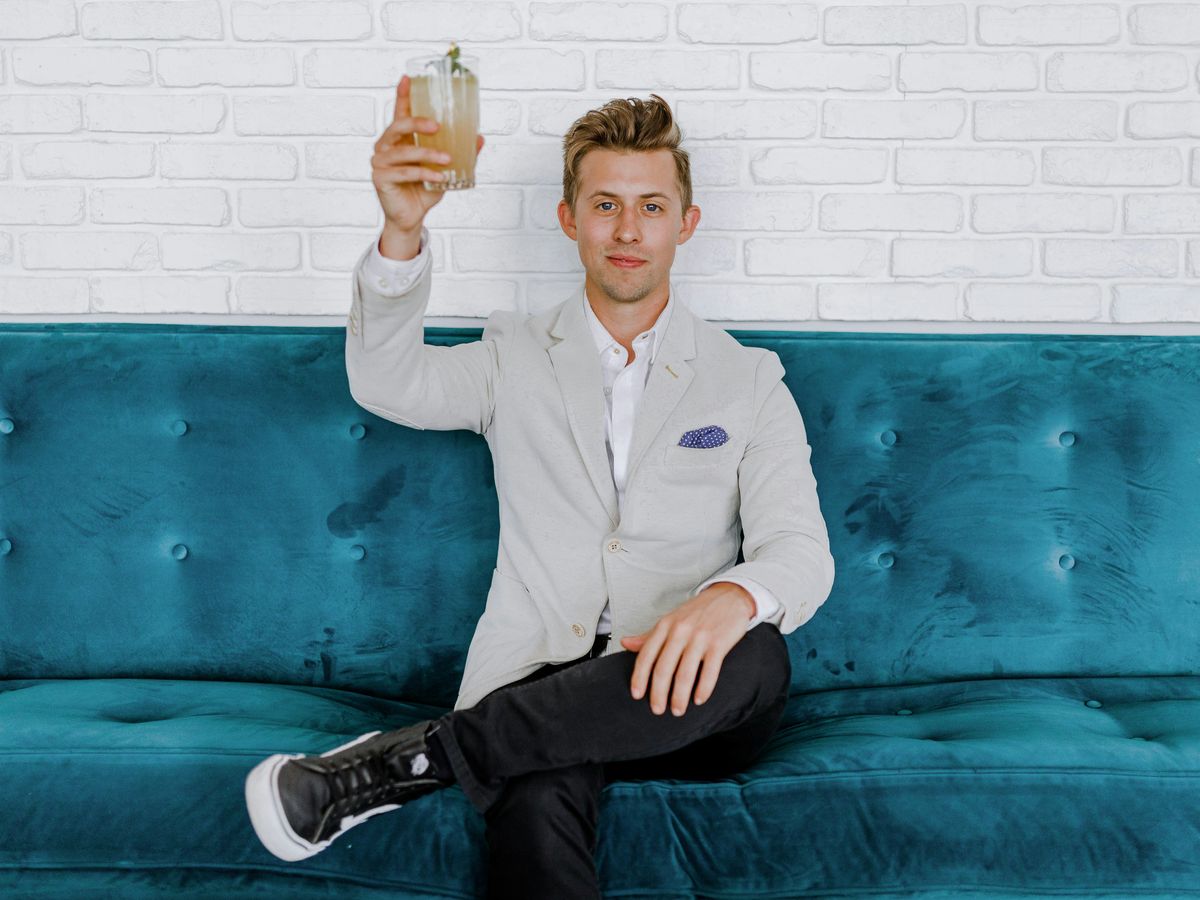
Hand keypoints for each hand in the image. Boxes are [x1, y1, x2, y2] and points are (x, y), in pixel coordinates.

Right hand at [370, 74, 485, 232]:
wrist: (411, 217)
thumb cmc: (424, 190)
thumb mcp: (445, 169)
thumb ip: (460, 153)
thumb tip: (479, 138)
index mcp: (398, 139)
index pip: (399, 112)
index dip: (402, 95)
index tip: (408, 78)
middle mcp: (385, 146)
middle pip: (398, 126)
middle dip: (417, 122)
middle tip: (438, 125)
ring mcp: (380, 162)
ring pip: (404, 152)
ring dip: (428, 154)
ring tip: (448, 159)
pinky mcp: (381, 179)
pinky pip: (406, 173)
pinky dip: (425, 175)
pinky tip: (441, 178)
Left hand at [620, 583, 754, 716]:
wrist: (729, 596)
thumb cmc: (697, 612)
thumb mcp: (670, 620)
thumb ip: (649, 636)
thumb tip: (625, 644)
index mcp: (665, 625)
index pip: (646, 655)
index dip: (639, 677)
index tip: (637, 695)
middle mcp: (680, 631)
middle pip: (664, 668)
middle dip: (658, 693)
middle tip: (657, 710)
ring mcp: (700, 637)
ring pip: (685, 674)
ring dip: (680, 697)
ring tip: (678, 710)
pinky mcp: (719, 643)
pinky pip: (710, 671)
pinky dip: (703, 688)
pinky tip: (700, 700)